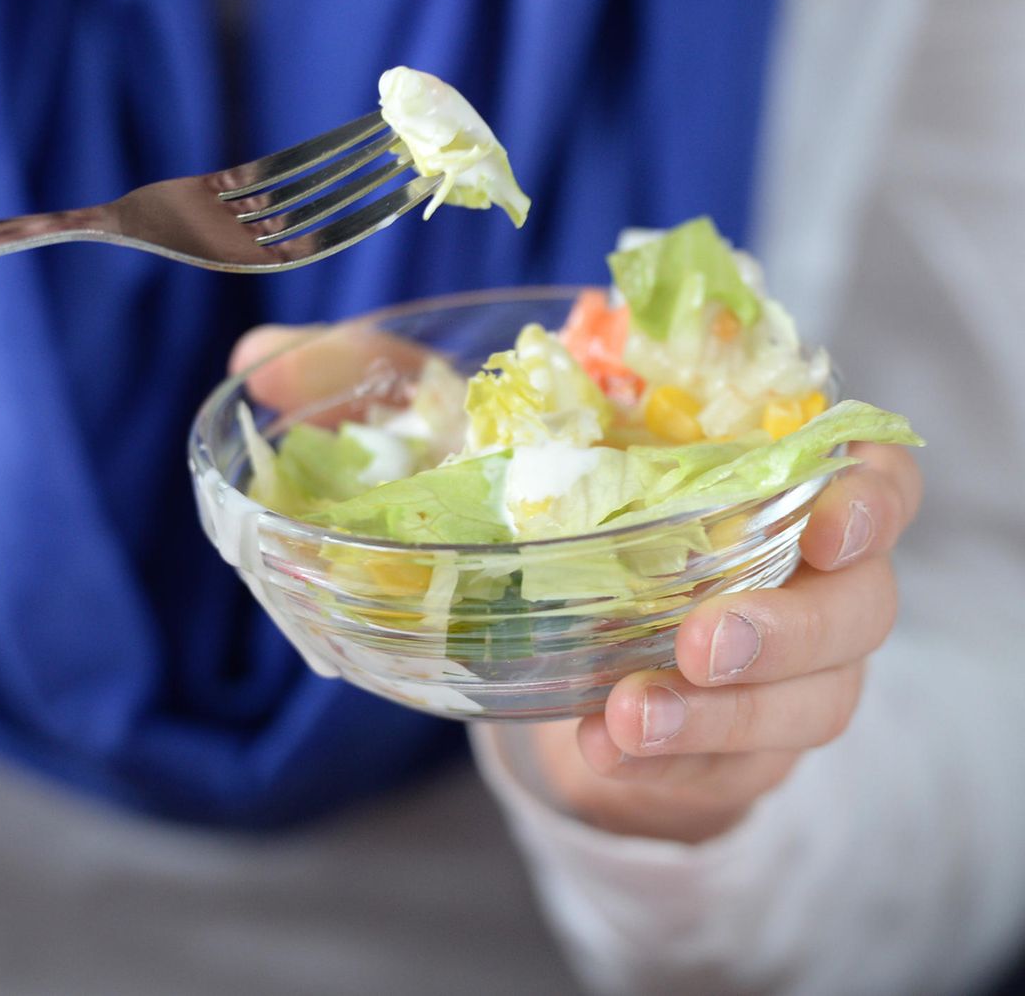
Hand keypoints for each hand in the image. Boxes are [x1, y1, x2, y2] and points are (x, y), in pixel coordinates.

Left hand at [232, 324, 923, 843]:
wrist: (559, 668)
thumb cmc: (534, 534)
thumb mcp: (467, 451)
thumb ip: (379, 394)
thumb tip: (252, 355)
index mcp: (752, 485)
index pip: (869, 478)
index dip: (869, 493)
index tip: (827, 509)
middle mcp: (792, 580)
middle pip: (856, 602)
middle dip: (790, 623)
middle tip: (699, 636)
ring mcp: (780, 676)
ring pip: (813, 698)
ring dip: (728, 710)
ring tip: (630, 712)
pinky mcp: (739, 753)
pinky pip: (742, 766)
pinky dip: (682, 761)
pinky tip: (608, 748)